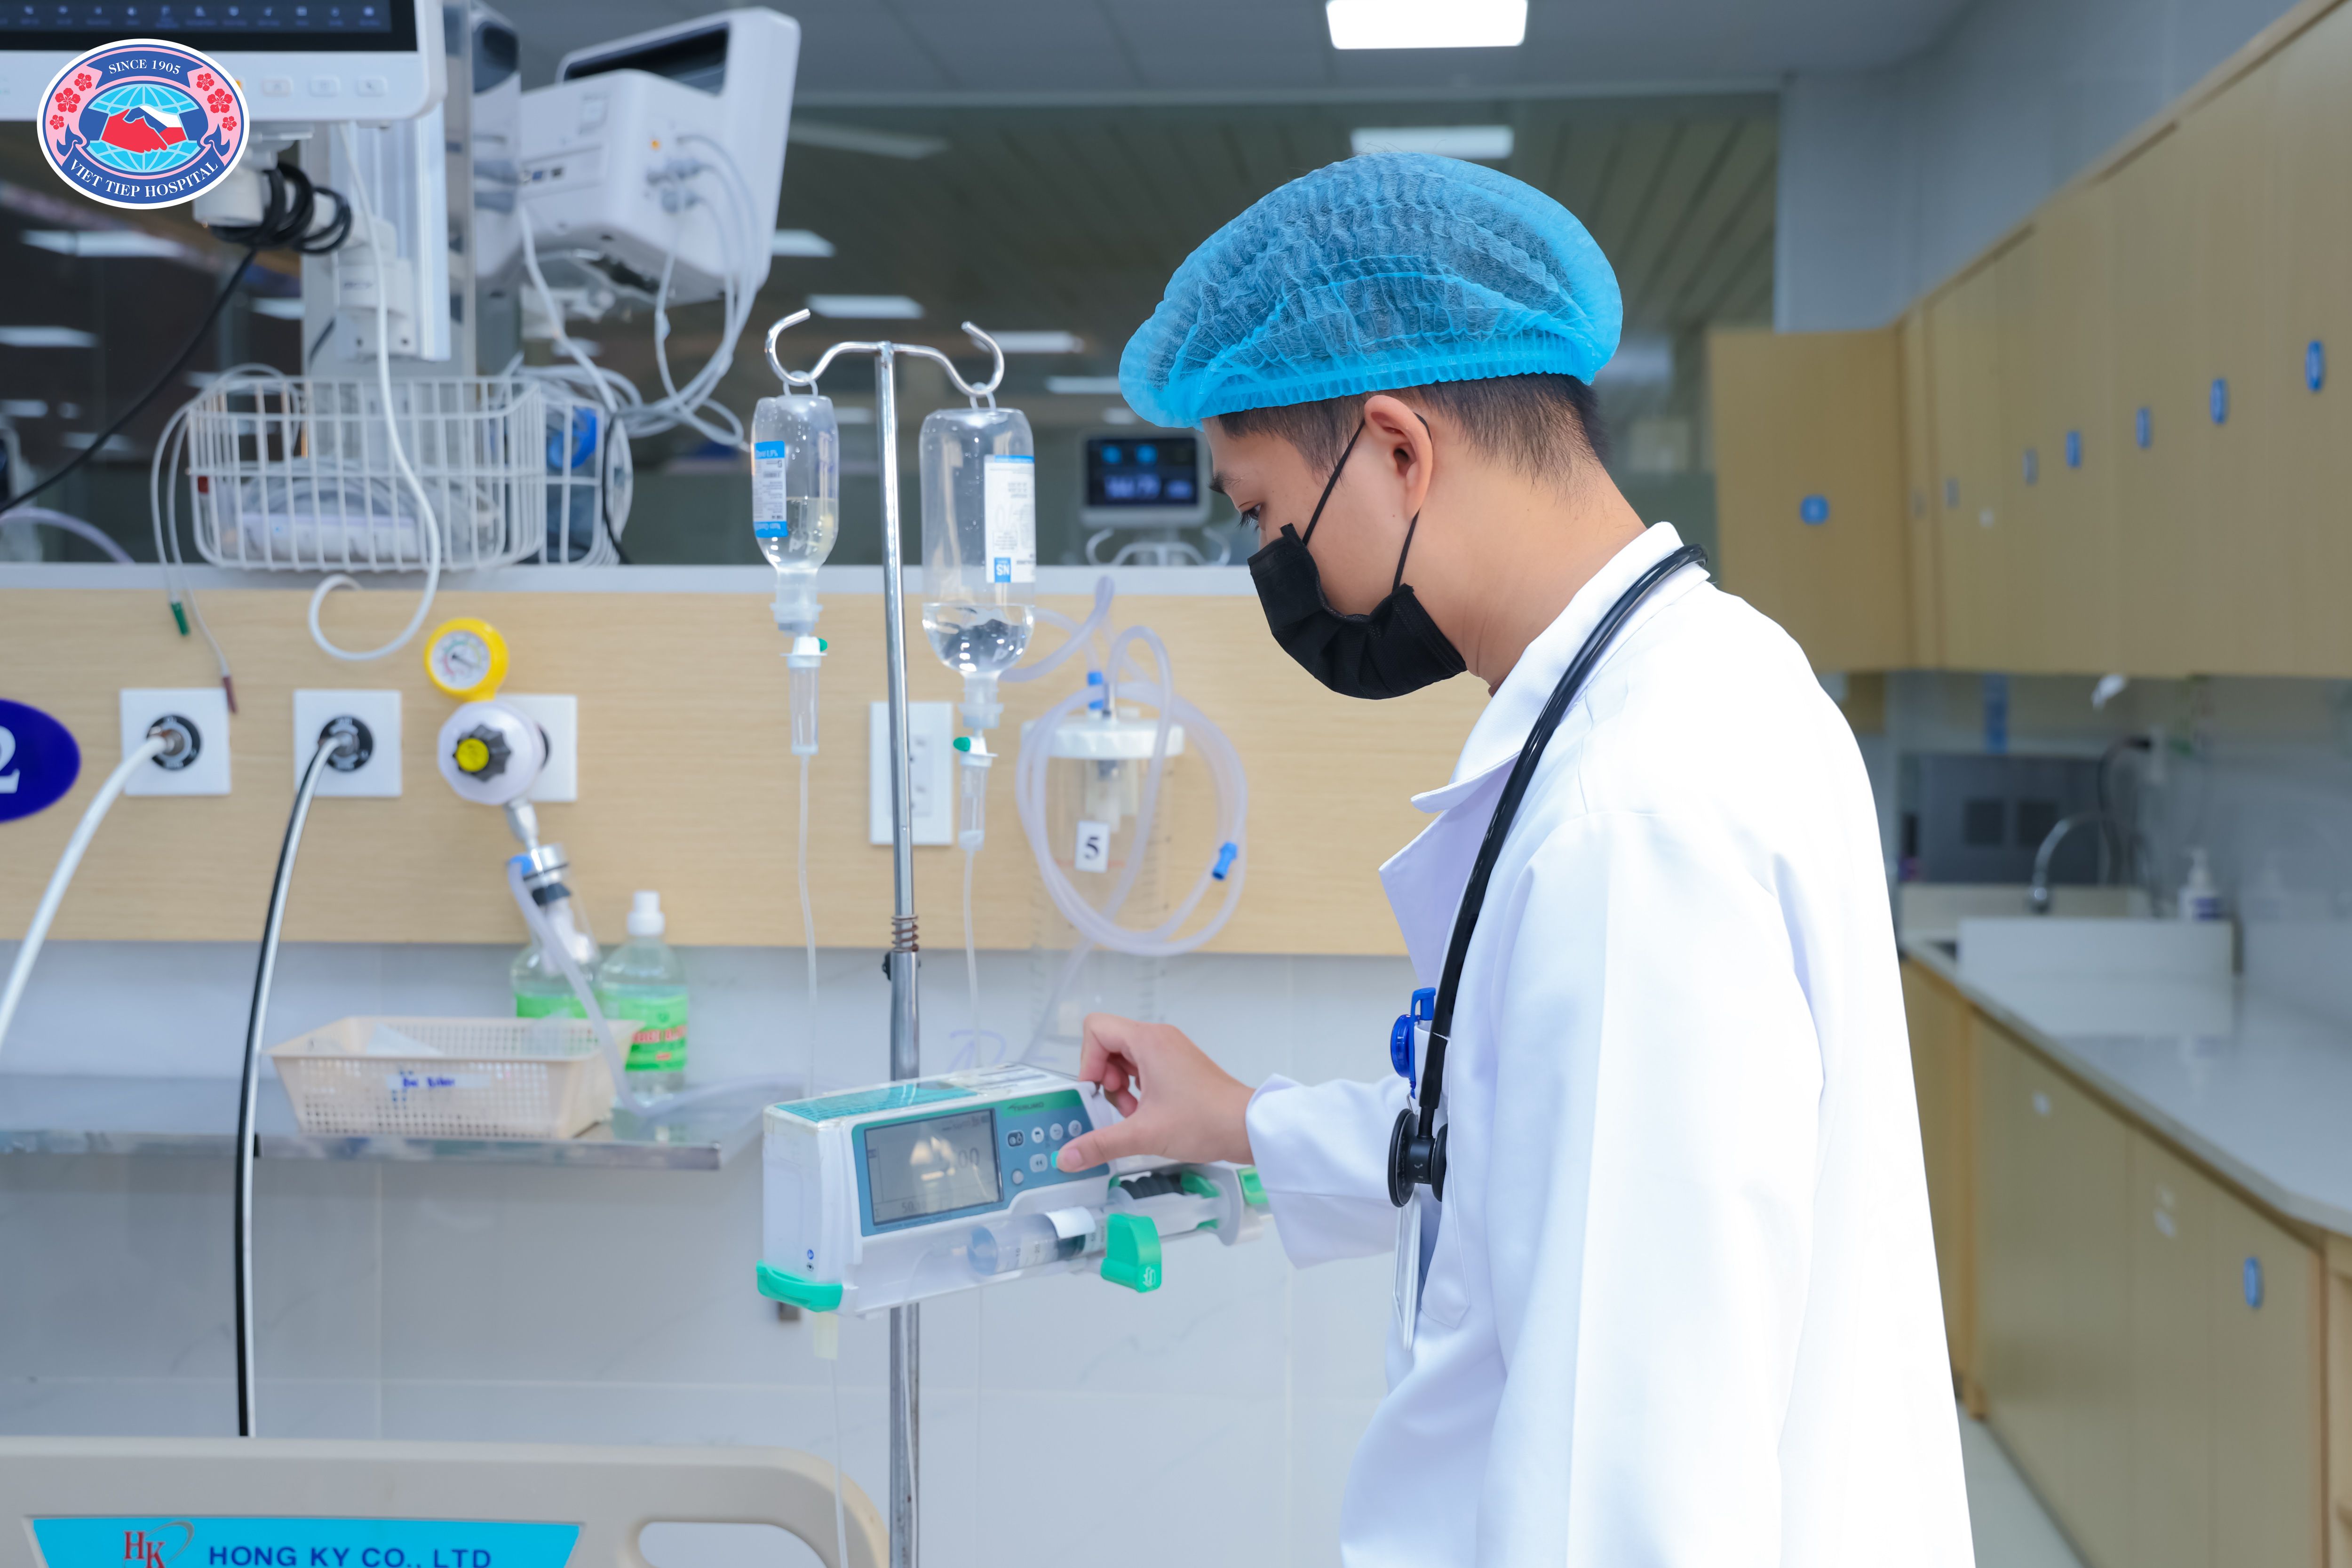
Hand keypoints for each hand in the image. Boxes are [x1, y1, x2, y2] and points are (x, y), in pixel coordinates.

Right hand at [1057, 1013, 1255, 1171]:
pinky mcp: (1178, 1066)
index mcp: (1149, 1040)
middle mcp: (1159, 1039)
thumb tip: (1067, 1157)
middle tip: (1118, 1104)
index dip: (1087, 1061)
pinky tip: (1146, 1114)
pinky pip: (1143, 1068)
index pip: (1096, 1030)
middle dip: (1104, 1077)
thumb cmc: (1204, 1121)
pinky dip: (1137, 1089)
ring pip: (1125, 1058)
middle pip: (1108, 1044)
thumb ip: (1100, 1144)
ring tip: (1133, 1113)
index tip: (1097, 1091)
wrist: (1247, 1127)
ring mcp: (1170, 1051)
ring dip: (1120, 1087)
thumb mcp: (1143, 1134)